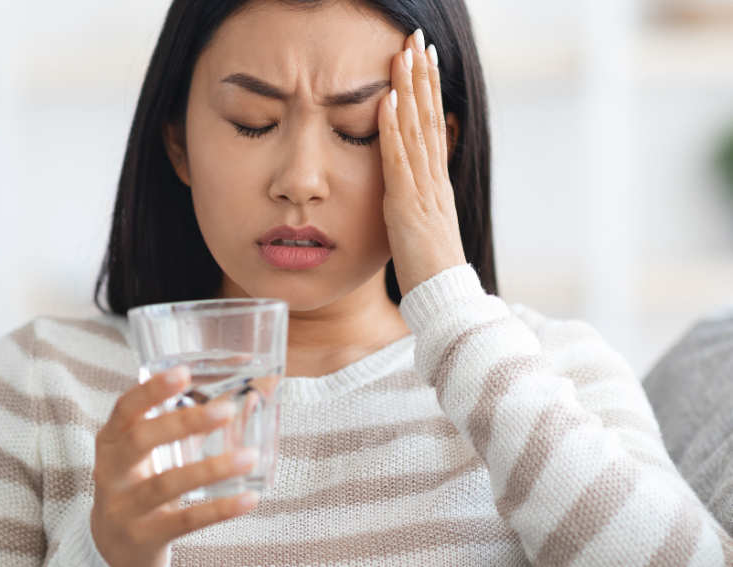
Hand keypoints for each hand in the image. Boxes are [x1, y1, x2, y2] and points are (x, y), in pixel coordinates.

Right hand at [90, 365, 259, 566]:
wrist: (114, 545)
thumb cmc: (141, 482)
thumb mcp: (151, 451)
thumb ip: (190, 423)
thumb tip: (251, 391)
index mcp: (112, 440)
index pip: (124, 408)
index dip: (151, 391)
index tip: (182, 373)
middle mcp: (111, 471)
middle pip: (139, 440)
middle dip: (183, 423)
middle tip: (225, 411)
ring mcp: (124, 507)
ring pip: (165, 484)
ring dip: (211, 469)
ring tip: (249, 457)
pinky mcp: (143, 536)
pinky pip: (184, 521)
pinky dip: (219, 509)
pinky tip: (248, 498)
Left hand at [379, 29, 466, 296]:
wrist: (443, 297)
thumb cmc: (428, 267)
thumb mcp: (422, 224)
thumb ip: (415, 198)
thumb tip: (408, 181)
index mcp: (435, 181)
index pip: (431, 125)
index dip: (428, 90)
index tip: (423, 57)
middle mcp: (433, 178)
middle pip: (428, 117)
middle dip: (422, 75)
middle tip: (417, 38)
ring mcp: (423, 189)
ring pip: (417, 129)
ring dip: (411, 89)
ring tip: (406, 53)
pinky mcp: (407, 205)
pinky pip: (399, 159)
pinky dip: (394, 128)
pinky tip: (389, 99)